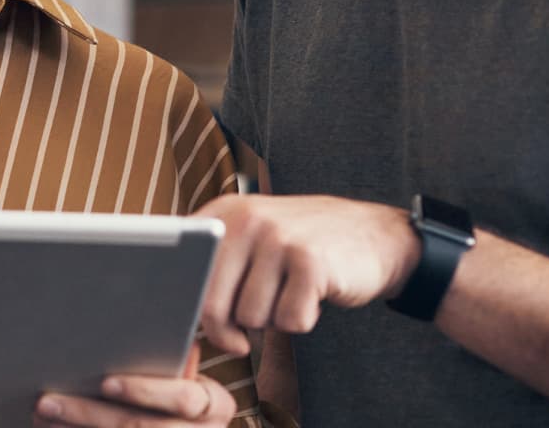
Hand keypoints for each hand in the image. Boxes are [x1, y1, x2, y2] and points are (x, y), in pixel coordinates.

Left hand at [34, 344, 234, 426]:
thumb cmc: (186, 397)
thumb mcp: (193, 378)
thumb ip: (174, 360)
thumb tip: (135, 326)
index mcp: (216, 406)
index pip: (183, 397)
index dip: (144, 390)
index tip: (106, 382)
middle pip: (141, 427)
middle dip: (90, 413)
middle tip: (49, 401)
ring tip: (44, 416)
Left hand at [195, 194, 417, 354]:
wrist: (373, 233)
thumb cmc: (300, 248)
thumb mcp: (253, 239)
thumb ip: (215, 265)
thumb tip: (175, 314)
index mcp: (225, 213)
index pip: (184, 270)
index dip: (188, 306)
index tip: (200, 324)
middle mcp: (248, 219)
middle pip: (211, 304)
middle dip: (226, 331)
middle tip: (242, 335)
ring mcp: (279, 238)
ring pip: (251, 318)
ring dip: (270, 320)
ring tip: (288, 293)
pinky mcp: (310, 262)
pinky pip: (290, 321)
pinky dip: (302, 320)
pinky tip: (313, 295)